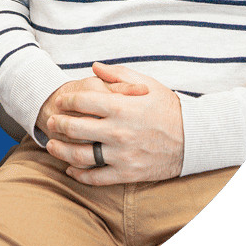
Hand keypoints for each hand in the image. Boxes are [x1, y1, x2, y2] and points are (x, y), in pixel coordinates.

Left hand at [44, 63, 183, 184]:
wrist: (195, 138)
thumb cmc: (168, 107)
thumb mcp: (146, 83)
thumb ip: (117, 74)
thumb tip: (94, 67)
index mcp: (121, 107)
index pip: (82, 101)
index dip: (67, 100)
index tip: (60, 101)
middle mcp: (118, 131)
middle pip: (76, 128)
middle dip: (58, 124)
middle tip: (50, 122)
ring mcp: (122, 155)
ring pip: (81, 155)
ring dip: (61, 151)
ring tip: (51, 145)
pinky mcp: (128, 173)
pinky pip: (97, 177)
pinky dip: (80, 175)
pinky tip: (70, 169)